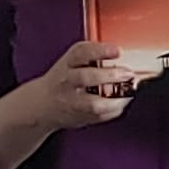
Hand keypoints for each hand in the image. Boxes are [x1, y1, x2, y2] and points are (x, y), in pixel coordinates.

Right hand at [18, 38, 145, 137]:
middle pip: (86, 77)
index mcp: (66, 64)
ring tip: (126, 94)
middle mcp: (66, 81)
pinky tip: (120, 104)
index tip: (116, 51)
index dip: (100, 50)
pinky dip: (113, 111)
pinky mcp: (78, 117)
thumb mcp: (70, 62)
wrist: (41, 104)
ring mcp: (71, 101)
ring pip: (92, 103)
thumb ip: (92, 57)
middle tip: (127, 73)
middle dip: (110, 76)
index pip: (80, 52)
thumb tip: (120, 56)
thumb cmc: (62, 80)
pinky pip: (99, 116)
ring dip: (114, 100)